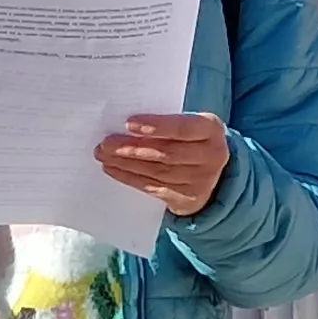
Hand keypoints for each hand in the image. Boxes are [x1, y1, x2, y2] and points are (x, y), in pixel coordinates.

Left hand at [98, 112, 230, 217]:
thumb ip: (167, 120)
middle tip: (106, 143)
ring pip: (157, 171)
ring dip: (126, 163)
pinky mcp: (186, 198)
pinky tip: (113, 168)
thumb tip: (126, 123)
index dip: (156, 126)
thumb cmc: (192, 139)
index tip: (128, 123)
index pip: (183, 128)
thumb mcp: (191, 123)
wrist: (213, 173)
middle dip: (132, 148)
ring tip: (104, 154)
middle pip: (167, 153)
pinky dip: (129, 178)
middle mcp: (211, 156)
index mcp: (211, 130)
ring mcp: (200, 181)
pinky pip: (153, 187)